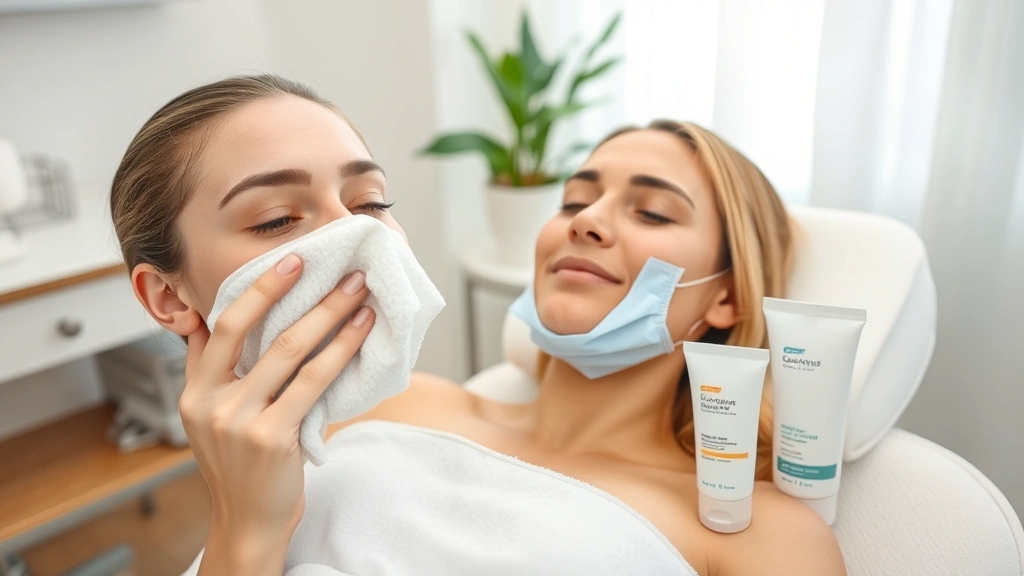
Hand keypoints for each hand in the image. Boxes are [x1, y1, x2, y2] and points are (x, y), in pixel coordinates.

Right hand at [180, 254, 373, 573]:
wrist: (248, 523)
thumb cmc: (240, 467)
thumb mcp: (209, 418)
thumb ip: (208, 370)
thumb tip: (208, 319)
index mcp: (195, 392)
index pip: (222, 326)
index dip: (257, 290)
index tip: (289, 261)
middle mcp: (211, 404)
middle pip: (258, 331)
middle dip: (299, 292)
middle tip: (336, 267)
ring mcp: (240, 422)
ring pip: (292, 351)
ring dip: (331, 315)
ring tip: (359, 294)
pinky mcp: (273, 439)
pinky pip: (314, 383)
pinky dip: (341, 352)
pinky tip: (360, 334)